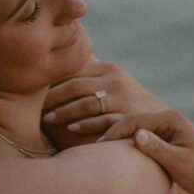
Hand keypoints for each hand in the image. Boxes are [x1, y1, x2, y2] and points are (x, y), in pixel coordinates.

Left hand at [42, 58, 167, 135]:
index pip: (73, 71)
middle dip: (53, 98)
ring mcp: (123, 98)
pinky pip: (103, 120)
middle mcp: (115, 80)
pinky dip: (85, 125)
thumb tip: (58, 64)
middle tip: (36, 108)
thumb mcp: (112, 82)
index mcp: (108, 69)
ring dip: (64, 112)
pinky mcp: (129, 117)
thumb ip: (89, 74)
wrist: (159, 121)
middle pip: (76, 86)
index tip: (34, 91)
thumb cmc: (126, 102)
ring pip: (87, 103)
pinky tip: (71, 129)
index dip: (52, 82)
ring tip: (47, 119)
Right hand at [97, 110, 193, 193]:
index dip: (114, 132)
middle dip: (111, 132)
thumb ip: (157, 149)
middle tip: (90, 146)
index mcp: (172, 118)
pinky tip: (113, 156)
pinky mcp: (165, 142)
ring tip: (96, 150)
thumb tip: (136, 135)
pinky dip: (126, 146)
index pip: (135, 120)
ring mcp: (167, 130)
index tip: (98, 147)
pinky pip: (140, 140)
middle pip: (132, 122)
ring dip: (116, 139)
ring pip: (134, 130)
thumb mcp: (178, 162)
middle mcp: (169, 119)